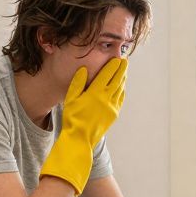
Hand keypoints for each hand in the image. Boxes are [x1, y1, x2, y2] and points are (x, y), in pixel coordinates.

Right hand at [39, 58, 127, 192]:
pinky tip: (121, 88)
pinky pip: (120, 99)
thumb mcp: (70, 99)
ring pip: (120, 89)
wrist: (80, 138)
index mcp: (95, 93)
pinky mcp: (114, 115)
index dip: (113, 65)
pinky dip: (122, 91)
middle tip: (125, 60)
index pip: (107, 75)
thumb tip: (84, 69)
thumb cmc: (72, 118)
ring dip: (123, 79)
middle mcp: (106, 99)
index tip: (117, 58)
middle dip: (122, 69)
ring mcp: (112, 107)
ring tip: (124, 71)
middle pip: (117, 80)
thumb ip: (78, 83)